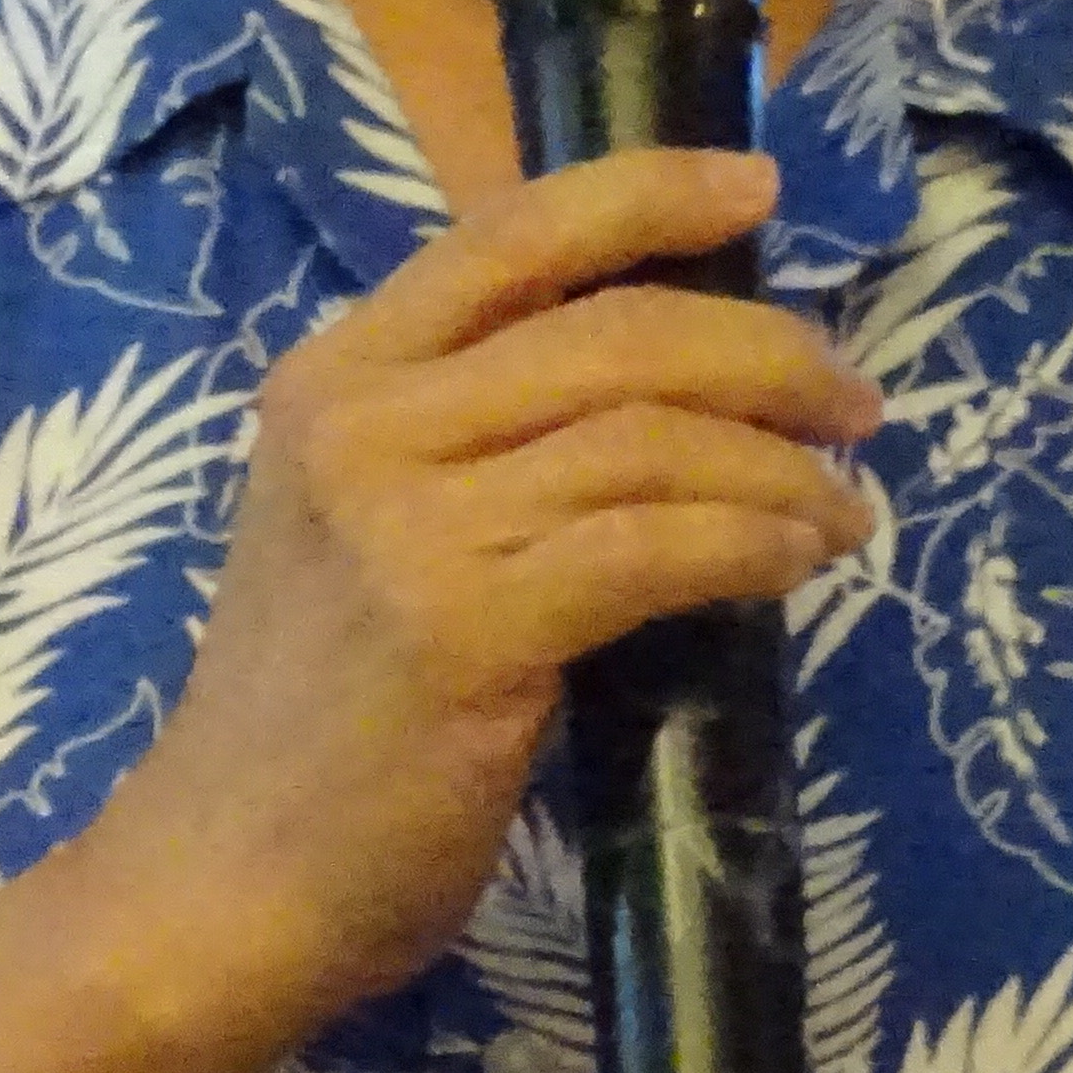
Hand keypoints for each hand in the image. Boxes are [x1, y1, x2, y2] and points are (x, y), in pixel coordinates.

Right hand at [75, 147, 882, 1048]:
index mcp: (335, 376)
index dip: (651, 192)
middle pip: (617, 331)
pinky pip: (655, 546)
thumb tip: (675, 378)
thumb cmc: (315, 720)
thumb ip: (471, 434)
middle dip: (767, 352)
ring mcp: (405, 523)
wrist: (219, 884)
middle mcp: (361, 422)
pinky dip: (752, 542)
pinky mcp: (462, 627)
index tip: (758, 188)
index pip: (512, 232)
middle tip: (852, 402)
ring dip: (782, 466)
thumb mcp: (359, 524)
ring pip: (652, 436)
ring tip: (843, 507)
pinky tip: (797, 562)